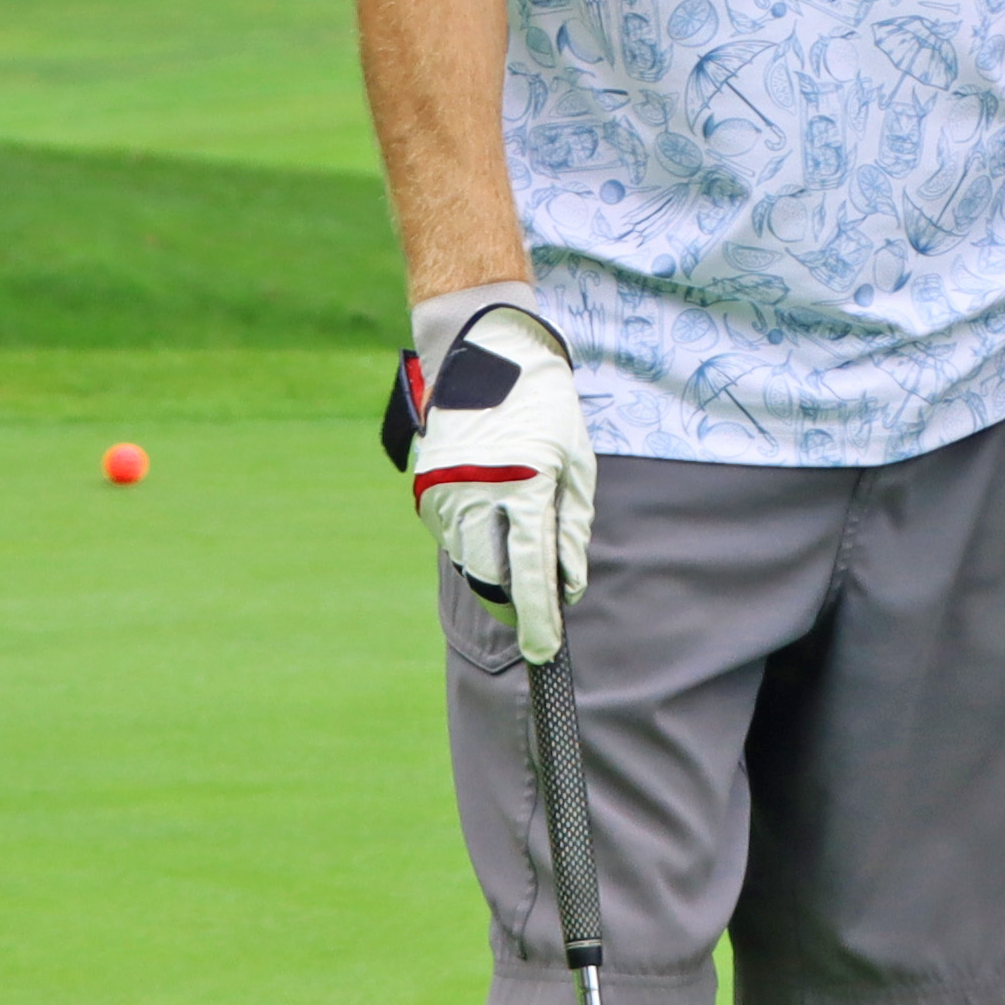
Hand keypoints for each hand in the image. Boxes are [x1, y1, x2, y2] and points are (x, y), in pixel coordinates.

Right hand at [382, 289, 592, 659]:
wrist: (488, 353)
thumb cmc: (546, 407)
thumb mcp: (576, 463)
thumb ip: (572, 528)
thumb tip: (568, 585)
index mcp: (522, 483)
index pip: (531, 568)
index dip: (539, 615)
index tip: (545, 651)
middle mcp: (476, 491)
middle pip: (493, 575)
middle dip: (516, 597)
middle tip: (538, 604)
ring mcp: (444, 490)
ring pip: (470, 560)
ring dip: (495, 570)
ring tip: (517, 543)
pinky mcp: (427, 489)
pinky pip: (454, 536)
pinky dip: (475, 542)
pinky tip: (492, 518)